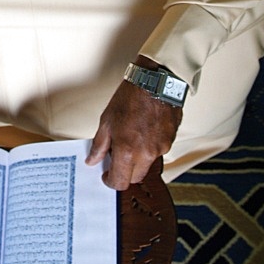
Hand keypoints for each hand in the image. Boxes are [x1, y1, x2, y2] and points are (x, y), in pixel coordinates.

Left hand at [86, 61, 181, 187]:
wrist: (155, 81)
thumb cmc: (131, 97)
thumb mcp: (107, 120)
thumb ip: (99, 145)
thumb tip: (93, 160)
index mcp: (127, 150)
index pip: (120, 181)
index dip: (111, 181)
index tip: (107, 175)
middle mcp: (146, 153)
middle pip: (135, 178)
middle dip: (125, 172)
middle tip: (117, 157)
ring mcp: (161, 148)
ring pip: (148, 165)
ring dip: (138, 160)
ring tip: (132, 139)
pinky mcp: (170, 140)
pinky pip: (159, 152)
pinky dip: (150, 148)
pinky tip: (144, 132)